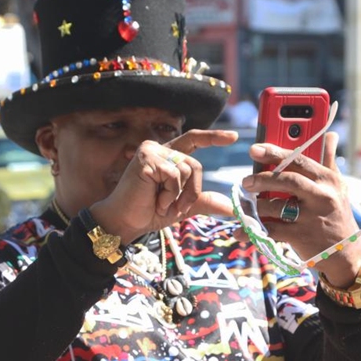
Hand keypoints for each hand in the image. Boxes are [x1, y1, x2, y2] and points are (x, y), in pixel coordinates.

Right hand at [90, 129, 237, 243]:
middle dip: (192, 191)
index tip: (234, 137)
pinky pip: (174, 176)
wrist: (126, 222)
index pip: (193, 140)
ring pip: (187, 170)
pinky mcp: (146, 158)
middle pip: (196, 165)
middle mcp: (160, 149)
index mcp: (169, 157)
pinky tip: (155, 200)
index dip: (213, 137)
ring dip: (179, 195)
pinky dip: (169, 194)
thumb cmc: (149, 213)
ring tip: (162, 204)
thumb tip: (231, 207)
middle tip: (177, 208)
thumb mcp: (182, 206)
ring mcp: (152, 151)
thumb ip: (204, 201)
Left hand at [234, 132, 360, 287]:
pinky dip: (253, 231)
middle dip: (262, 178)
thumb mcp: (338, 187)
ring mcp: (311, 217)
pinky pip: (271, 230)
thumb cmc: (337, 215)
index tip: (255, 148)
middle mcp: (322, 196)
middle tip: (245, 181)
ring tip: (243, 205)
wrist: (345, 254)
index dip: (275, 152)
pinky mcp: (301, 236)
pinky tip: (241, 231)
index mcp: (328, 180)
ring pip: (275, 206)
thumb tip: (330, 134)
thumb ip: (329, 160)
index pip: (299, 160)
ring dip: (254, 206)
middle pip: (287, 180)